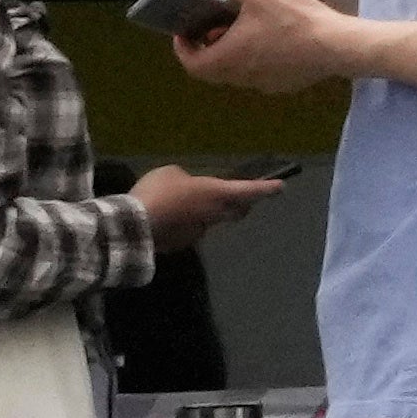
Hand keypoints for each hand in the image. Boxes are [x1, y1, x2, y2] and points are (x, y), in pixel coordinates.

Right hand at [131, 164, 285, 249]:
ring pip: (211, 221)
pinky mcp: (183, 244)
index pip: (249, 191)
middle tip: (241, 196)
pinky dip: (186, 222)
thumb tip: (188, 189)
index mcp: (215, 194)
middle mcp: (214, 216)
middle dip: (242, 204)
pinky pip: (191, 230)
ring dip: (206, 212)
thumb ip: (186, 179)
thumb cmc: (157, 192)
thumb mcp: (171, 173)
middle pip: (237, 211)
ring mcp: (199, 233)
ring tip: (186, 202)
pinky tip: (169, 216)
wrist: (135, 227)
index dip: (266, 189)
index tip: (281, 187)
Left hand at [166, 0, 349, 95]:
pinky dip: (253, 59)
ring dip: (230, 54)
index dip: (183, 47)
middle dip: (205, 49)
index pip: (191, 62)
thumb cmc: (293, 18)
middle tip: (206, 26)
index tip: (185, 29)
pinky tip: (267, 37)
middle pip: (211, 70)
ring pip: (235, 72)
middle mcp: (241, 76)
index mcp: (228, 57)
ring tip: (236, 27)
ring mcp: (263, 84)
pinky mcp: (283, 84)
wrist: (337, 45)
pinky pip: (259, 74)